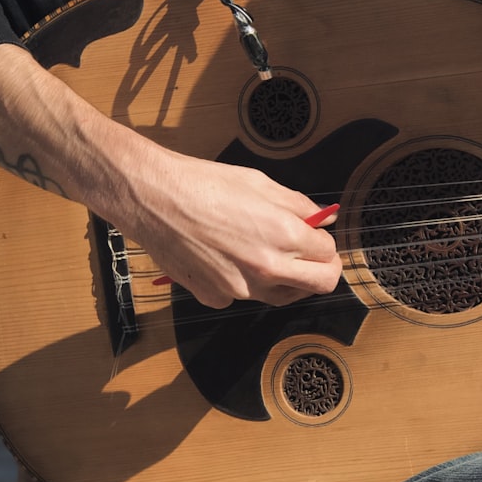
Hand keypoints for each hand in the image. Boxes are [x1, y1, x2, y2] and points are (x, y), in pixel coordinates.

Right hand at [110, 148, 343, 309]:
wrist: (153, 199)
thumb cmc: (204, 184)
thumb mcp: (261, 184)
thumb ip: (298, 206)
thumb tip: (324, 218)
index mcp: (283, 236)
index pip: (329, 254)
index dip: (326, 243)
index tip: (317, 237)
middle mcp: (266, 268)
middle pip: (320, 285)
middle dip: (324, 270)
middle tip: (314, 256)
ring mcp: (241, 288)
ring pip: (283, 295)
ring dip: (288, 279)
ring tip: (270, 253)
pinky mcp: (216, 297)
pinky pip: (244, 295)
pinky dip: (245, 282)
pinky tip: (230, 257)